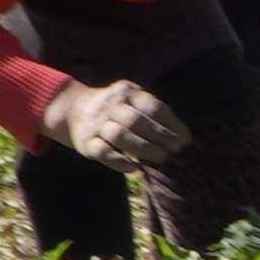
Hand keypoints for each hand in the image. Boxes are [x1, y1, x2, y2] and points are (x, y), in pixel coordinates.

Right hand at [50, 80, 191, 170]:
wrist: (74, 110)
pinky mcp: (86, 142)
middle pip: (137, 121)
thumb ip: (154, 113)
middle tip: (175, 150)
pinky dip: (119, 161)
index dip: (172, 124)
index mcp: (127, 92)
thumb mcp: (133, 100)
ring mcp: (96, 123)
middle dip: (160, 136)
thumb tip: (185, 137)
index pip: (152, 107)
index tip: (186, 140)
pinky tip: (134, 167)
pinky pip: (103, 153)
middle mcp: (110, 105)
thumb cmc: (117, 109)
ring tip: (162, 158)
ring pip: (120, 136)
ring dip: (144, 148)